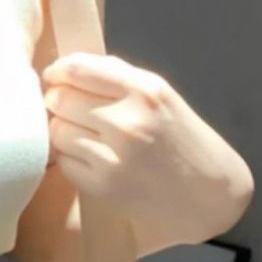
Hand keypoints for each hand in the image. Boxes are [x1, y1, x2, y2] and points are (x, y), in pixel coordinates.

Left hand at [41, 53, 253, 245]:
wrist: (207, 193)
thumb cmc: (182, 140)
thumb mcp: (161, 96)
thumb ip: (118, 77)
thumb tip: (68, 69)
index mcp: (144, 90)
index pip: (79, 69)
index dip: (58, 72)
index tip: (54, 77)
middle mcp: (128, 122)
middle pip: (61, 100)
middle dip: (58, 102)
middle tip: (69, 110)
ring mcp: (114, 157)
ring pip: (57, 132)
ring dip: (62, 131)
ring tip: (83, 136)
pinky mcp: (103, 186)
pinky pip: (64, 162)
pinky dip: (70, 158)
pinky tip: (91, 158)